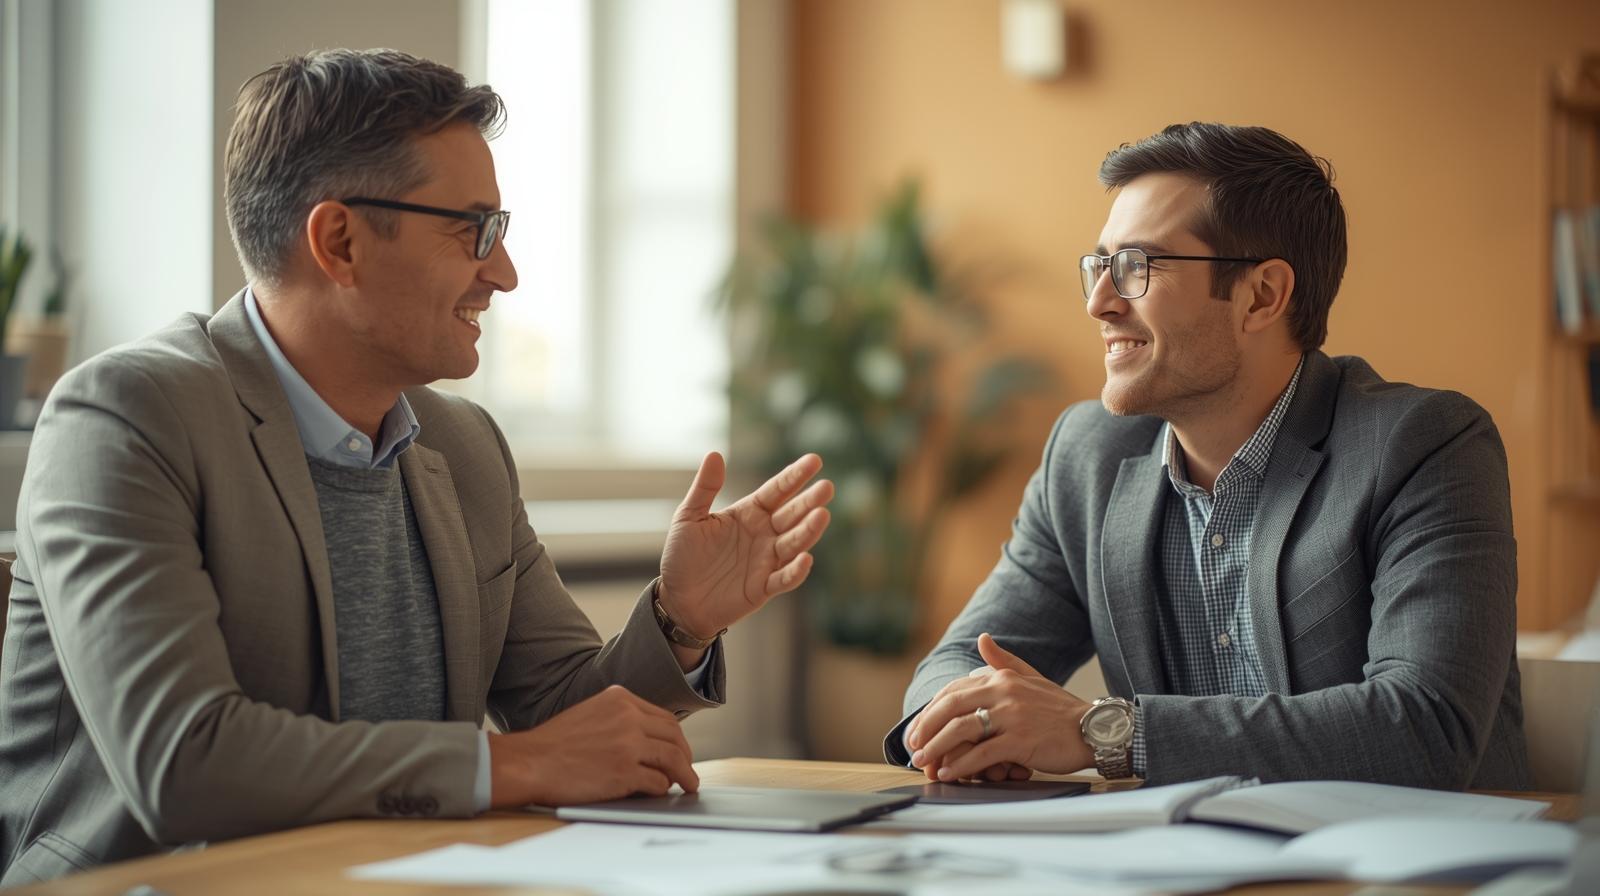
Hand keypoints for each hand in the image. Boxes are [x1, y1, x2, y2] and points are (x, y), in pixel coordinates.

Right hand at [488, 686, 698, 807]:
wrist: (529, 762)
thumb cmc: (553, 744)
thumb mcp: (591, 713)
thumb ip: (620, 719)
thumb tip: (650, 741)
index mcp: (620, 699)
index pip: (664, 717)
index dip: (676, 737)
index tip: (679, 750)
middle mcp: (628, 717)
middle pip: (674, 736)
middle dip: (685, 755)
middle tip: (687, 769)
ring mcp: (628, 744)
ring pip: (674, 759)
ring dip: (685, 775)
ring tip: (688, 785)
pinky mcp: (625, 772)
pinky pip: (658, 782)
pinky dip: (662, 789)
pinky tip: (658, 793)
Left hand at [657, 452, 832, 638]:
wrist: (677, 600)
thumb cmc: (682, 557)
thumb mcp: (689, 518)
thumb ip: (705, 488)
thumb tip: (714, 454)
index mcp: (748, 514)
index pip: (777, 491)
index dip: (795, 476)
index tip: (815, 460)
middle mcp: (763, 534)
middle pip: (791, 514)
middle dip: (809, 501)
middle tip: (827, 487)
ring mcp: (766, 561)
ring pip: (793, 543)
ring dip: (808, 531)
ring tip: (822, 515)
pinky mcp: (764, 588)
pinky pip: (784, 578)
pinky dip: (795, 570)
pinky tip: (805, 559)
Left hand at [906, 633, 1094, 781]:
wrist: (1094, 729)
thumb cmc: (1060, 709)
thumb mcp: (1031, 678)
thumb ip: (1003, 661)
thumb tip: (982, 638)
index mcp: (1002, 678)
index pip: (954, 690)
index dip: (930, 710)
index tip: (918, 728)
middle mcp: (1004, 692)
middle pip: (951, 707)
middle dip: (925, 727)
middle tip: (912, 746)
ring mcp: (1012, 716)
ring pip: (961, 729)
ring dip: (937, 747)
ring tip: (924, 761)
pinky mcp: (1021, 740)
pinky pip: (982, 753)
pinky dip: (962, 765)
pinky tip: (949, 772)